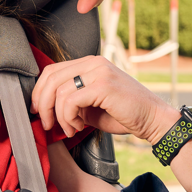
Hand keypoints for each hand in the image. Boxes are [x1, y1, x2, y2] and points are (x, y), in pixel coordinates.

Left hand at [31, 56, 177, 143]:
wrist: (153, 119)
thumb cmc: (124, 113)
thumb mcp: (91, 103)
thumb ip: (72, 99)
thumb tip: (46, 107)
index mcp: (90, 63)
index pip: (53, 70)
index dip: (39, 91)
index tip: (38, 110)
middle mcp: (94, 62)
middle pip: (51, 77)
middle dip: (42, 104)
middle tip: (46, 123)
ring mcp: (99, 71)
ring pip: (59, 91)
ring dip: (59, 116)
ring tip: (70, 128)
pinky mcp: (103, 85)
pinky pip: (70, 101)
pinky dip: (68, 118)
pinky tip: (78, 127)